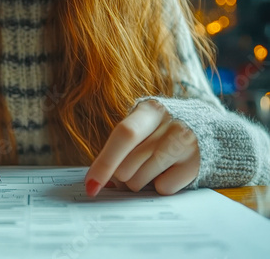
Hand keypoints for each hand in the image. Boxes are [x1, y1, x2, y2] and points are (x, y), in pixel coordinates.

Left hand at [85, 100, 199, 195]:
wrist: (208, 132)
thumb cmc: (161, 132)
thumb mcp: (142, 127)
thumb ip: (118, 147)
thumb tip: (96, 182)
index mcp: (149, 110)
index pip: (124, 135)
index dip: (104, 162)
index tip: (91, 185)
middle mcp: (170, 124)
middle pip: (126, 166)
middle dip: (121, 174)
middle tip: (135, 163)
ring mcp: (186, 144)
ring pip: (139, 181)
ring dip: (139, 181)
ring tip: (154, 165)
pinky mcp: (195, 166)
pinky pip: (161, 189)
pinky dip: (160, 185)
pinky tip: (170, 171)